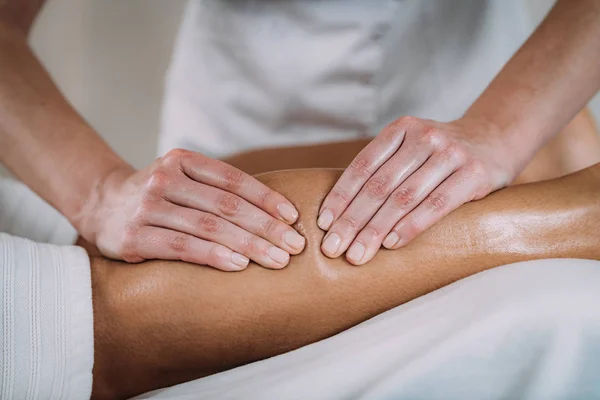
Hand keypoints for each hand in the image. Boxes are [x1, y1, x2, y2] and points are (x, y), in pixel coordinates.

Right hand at [78, 149, 304, 270]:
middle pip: (226, 205)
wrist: (100, 205)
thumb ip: (216, 190)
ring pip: (208, 227)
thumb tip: (275, 214)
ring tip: (278, 259)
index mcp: (182, 161)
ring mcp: (147, 207)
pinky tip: (239, 265)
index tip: (293, 218)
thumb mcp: (183, 180)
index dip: (266, 198)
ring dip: (249, 245)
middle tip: (295, 245)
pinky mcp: (134, 237)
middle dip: (266, 227)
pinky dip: (214, 256)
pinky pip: (182, 247)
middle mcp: (164, 179)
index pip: (233, 180)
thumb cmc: (158, 197)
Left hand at [318, 116, 516, 264]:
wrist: (496, 138)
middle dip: (352, 220)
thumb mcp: (411, 148)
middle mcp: (423, 137)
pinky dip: (411, 226)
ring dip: (376, 230)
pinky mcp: (473, 173)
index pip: (362, 166)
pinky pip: (436, 205)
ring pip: (403, 198)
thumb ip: (384, 169)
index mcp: (401, 130)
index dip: (341, 196)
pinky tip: (392, 244)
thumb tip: (341, 212)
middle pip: (379, 185)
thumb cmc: (441, 154)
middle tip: (333, 247)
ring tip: (357, 254)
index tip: (324, 223)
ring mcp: (450, 153)